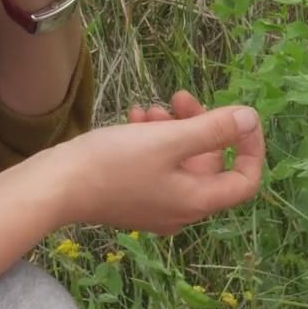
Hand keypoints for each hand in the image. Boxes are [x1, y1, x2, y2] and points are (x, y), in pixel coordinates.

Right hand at [46, 93, 264, 234]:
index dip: (251, 147)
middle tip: (180, 98)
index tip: (240, 117)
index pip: (245, 180)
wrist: (56, 187)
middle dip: (200, 126)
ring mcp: (154, 207)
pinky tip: (134, 118)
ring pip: (179, 161)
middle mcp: (180, 211)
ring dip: (172, 129)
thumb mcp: (168, 140)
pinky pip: (155, 167)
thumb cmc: (113, 163)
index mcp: (196, 201)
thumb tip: (251, 118)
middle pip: (209, 165)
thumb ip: (213, 129)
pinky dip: (151, 141)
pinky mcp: (132, 198)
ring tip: (150, 108)